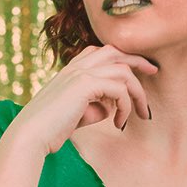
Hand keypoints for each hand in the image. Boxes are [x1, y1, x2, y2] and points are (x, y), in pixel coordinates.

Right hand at [10, 43, 156, 156]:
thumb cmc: (51, 129)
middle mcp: (76, 67)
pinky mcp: (85, 85)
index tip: (142, 71)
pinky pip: (119, 89)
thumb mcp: (79, 113)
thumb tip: (111, 106)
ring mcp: (80, 73)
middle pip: (116, 51)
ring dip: (137, 93)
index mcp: (71, 70)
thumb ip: (96, 105)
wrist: (31, 135)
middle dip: (138, 60)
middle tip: (155, 72)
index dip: (124, 58)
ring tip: (142, 115)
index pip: (102, 52)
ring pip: (123, 71)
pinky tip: (119, 124)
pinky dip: (126, 107)